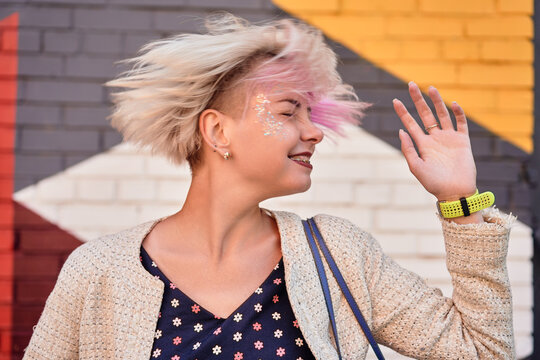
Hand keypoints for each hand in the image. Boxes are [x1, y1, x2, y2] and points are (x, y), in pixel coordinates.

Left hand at [393, 81, 476, 201]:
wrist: (455, 192)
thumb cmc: (433, 183)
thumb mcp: (416, 167)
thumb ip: (409, 149)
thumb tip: (401, 131)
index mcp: (422, 145)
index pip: (410, 124)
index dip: (403, 112)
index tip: (395, 101)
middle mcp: (435, 139)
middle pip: (425, 114)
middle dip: (418, 100)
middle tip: (411, 84)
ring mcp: (449, 138)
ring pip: (442, 115)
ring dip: (437, 101)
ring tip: (430, 88)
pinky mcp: (463, 141)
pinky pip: (461, 124)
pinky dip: (458, 113)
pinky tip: (452, 104)